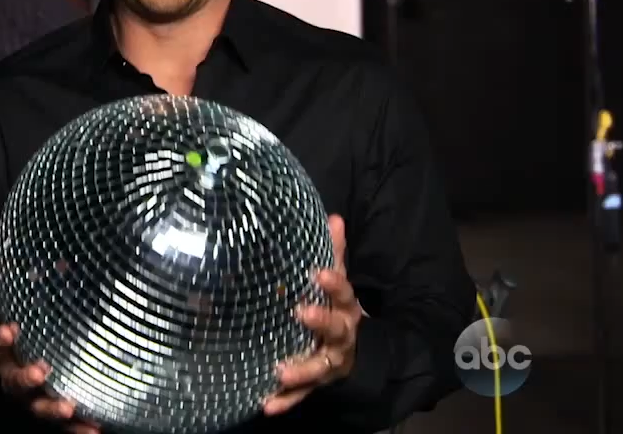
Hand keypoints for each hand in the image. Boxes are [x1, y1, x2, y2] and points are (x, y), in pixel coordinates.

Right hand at [0, 269, 99, 432]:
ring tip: (68, 407)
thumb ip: (4, 297)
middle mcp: (15, 380)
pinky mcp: (55, 416)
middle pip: (15, 383)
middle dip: (26, 378)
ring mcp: (34, 401)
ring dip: (52, 408)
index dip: (0, 339)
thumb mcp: (15, 317)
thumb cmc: (24, 340)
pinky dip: (78, 430)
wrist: (31, 376)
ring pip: (38, 408)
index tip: (9, 329)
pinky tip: (94, 429)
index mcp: (5, 356)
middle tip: (40, 370)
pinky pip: (65, 428)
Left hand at [264, 215, 362, 415]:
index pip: (344, 293)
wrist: (356, 350)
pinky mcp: (317, 383)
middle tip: (301, 312)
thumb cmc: (337, 308)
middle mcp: (342, 336)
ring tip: (280, 371)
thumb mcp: (338, 281)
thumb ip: (334, 253)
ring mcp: (330, 362)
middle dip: (321, 321)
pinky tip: (266, 405)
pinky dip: (286, 401)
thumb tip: (334, 217)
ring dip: (301, 370)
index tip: (319, 272)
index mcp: (346, 308)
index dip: (334, 283)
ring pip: (319, 366)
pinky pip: (302, 395)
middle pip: (336, 329)